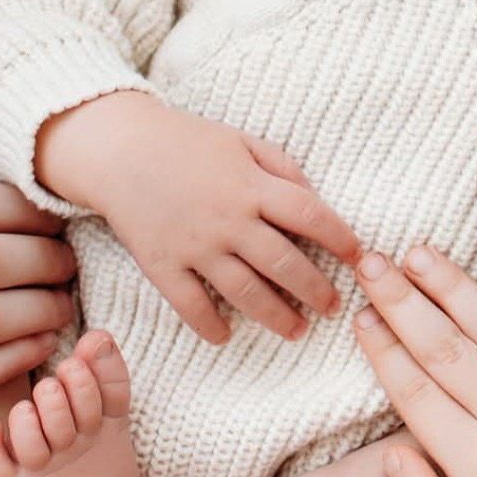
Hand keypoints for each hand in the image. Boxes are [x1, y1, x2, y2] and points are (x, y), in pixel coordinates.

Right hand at [36, 92, 359, 343]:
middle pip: (286, 265)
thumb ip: (282, 168)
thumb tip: (315, 199)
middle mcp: (228, 220)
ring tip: (298, 330)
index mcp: (251, 185)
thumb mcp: (242, 141)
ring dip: (278, 317)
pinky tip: (228, 335)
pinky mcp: (162, 266)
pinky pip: (191, 307)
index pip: (310, 216)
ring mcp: (194, 247)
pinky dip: (212, 326)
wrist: (119, 150)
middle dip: (317, 291)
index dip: (340, 238)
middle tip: (334, 307)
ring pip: (247, 294)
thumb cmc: (186, 142)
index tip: (357, 255)